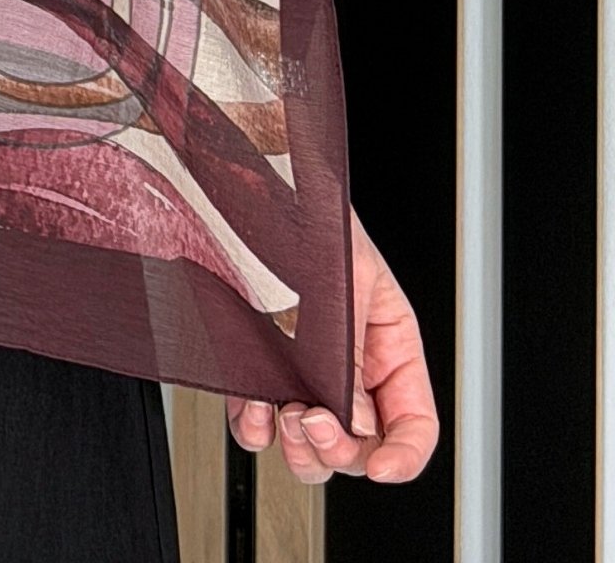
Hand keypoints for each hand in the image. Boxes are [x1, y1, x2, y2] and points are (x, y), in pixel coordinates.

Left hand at [227, 209, 437, 483]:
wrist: (239, 185)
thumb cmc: (300, 216)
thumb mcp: (342, 284)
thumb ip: (350, 356)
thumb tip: (354, 422)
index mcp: (389, 343)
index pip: (414, 422)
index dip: (404, 455)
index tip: (382, 468)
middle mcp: (349, 367)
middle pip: (362, 446)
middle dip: (341, 449)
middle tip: (315, 422)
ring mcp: (302, 372)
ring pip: (313, 448)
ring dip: (302, 450)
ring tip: (286, 415)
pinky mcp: (258, 369)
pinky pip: (260, 425)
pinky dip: (257, 432)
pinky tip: (254, 412)